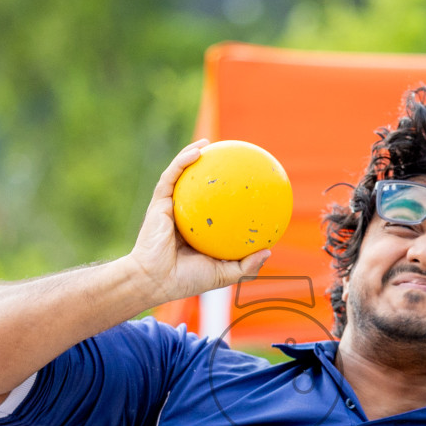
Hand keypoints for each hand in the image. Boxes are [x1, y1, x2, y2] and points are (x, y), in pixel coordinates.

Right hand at [124, 139, 269, 304]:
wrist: (155, 280)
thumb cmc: (186, 280)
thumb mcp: (223, 274)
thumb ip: (245, 266)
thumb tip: (269, 251)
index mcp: (197, 230)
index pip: (213, 208)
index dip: (227, 195)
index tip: (245, 186)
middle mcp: (183, 215)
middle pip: (197, 188)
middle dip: (209, 170)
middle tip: (228, 158)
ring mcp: (170, 207)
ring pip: (181, 176)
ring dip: (192, 155)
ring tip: (209, 144)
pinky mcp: (159, 202)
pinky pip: (171, 177)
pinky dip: (183, 161)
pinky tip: (198, 151)